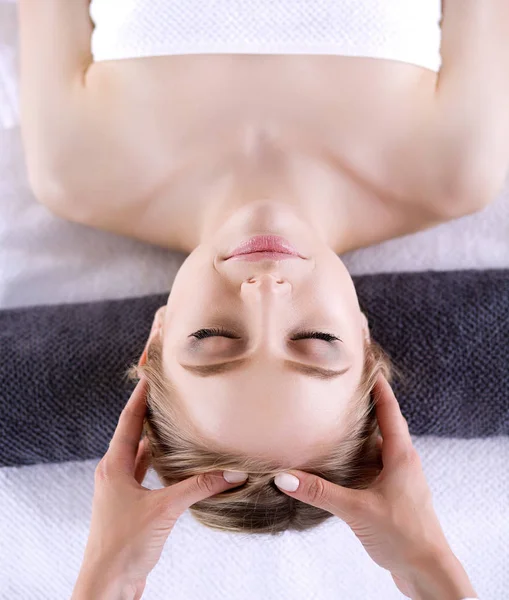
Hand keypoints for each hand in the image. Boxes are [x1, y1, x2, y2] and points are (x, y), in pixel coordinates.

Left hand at [72, 377, 246, 599]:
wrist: (106, 586)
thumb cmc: (124, 546)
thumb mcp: (165, 510)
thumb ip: (199, 488)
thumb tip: (232, 473)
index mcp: (113, 465)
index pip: (128, 420)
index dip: (140, 396)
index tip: (150, 373)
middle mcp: (114, 473)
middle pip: (132, 433)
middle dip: (149, 412)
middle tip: (167, 392)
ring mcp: (121, 490)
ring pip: (139, 454)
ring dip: (154, 438)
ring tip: (174, 420)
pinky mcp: (130, 505)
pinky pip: (145, 473)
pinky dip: (158, 462)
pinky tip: (174, 460)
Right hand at [273, 375, 473, 597]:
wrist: (427, 570)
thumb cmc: (402, 535)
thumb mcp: (356, 510)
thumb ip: (319, 492)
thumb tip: (284, 476)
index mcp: (400, 454)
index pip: (390, 409)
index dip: (379, 385)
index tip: (367, 364)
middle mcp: (402, 460)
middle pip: (386, 422)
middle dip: (367, 403)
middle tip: (344, 386)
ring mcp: (400, 477)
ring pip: (380, 444)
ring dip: (363, 430)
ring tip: (339, 416)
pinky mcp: (394, 493)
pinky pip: (376, 464)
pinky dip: (360, 454)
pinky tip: (342, 460)